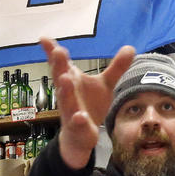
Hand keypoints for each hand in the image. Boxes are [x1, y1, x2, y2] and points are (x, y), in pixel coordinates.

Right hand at [40, 37, 133, 169]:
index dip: (53, 51)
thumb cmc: (89, 105)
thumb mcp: (105, 85)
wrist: (80, 136)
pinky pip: (76, 123)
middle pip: (61, 78)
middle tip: (58, 51)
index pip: (61, 64)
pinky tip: (80, 115)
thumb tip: (130, 47)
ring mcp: (70, 111)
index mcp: (72, 81)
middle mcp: (68, 94)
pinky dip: (78, 120)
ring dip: (65, 90)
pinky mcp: (77, 127)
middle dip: (59, 65)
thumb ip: (116, 67)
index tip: (44, 39)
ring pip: (66, 100)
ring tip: (65, 78)